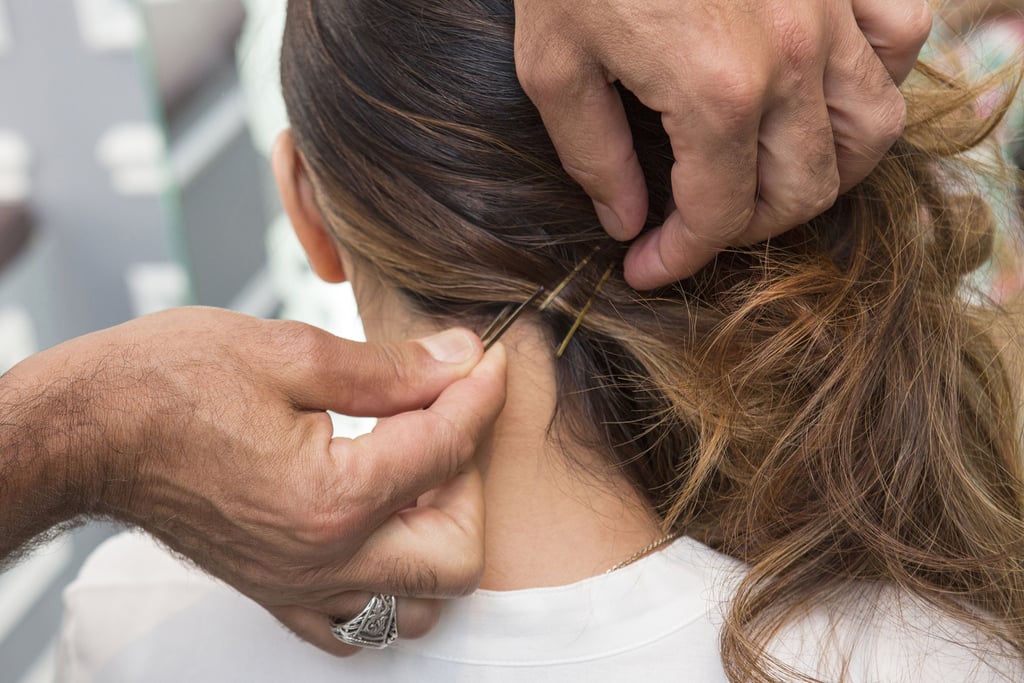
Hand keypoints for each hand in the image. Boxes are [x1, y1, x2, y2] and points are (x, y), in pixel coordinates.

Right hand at [0, 307, 505, 654]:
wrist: (89, 432)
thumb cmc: (169, 383)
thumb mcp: (288, 351)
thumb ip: (389, 367)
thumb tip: (459, 359)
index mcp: (332, 497)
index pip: (447, 447)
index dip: (479, 394)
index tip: (487, 362)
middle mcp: (324, 559)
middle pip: (459, 555)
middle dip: (471, 482)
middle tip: (446, 423)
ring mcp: (300, 588)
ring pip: (418, 602)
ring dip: (437, 536)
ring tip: (414, 475)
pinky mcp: (277, 593)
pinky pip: (359, 624)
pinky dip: (389, 582)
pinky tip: (377, 525)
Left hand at [514, 0, 932, 287]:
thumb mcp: (553, 65)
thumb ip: (593, 156)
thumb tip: (626, 222)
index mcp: (716, 93)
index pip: (718, 216)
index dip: (681, 257)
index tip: (646, 267)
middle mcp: (790, 59)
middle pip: (801, 190)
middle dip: (745, 228)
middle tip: (696, 225)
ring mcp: (828, 11)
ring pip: (871, 130)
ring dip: (823, 173)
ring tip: (766, 180)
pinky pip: (899, 36)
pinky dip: (874, 79)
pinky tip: (824, 92)